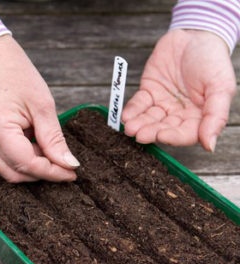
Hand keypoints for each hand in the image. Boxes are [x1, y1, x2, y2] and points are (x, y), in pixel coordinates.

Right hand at [0, 35, 78, 182]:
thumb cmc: (16, 74)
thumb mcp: (42, 105)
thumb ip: (54, 139)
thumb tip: (68, 164)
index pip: (27, 164)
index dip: (52, 172)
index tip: (71, 173)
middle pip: (15, 173)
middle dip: (42, 172)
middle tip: (64, 164)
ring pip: (7, 170)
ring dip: (31, 166)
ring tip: (47, 148)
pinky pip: (0, 159)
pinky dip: (20, 158)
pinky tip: (32, 144)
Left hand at [122, 29, 236, 151]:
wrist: (195, 34)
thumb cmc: (213, 60)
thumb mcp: (221, 87)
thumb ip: (215, 116)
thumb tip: (210, 146)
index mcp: (199, 117)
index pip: (185, 134)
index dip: (173, 137)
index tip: (161, 136)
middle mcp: (179, 114)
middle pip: (163, 128)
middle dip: (150, 132)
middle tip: (139, 134)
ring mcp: (162, 103)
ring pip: (149, 118)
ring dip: (138, 124)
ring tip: (129, 127)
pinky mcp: (149, 91)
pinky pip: (139, 104)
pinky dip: (132, 110)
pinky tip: (126, 115)